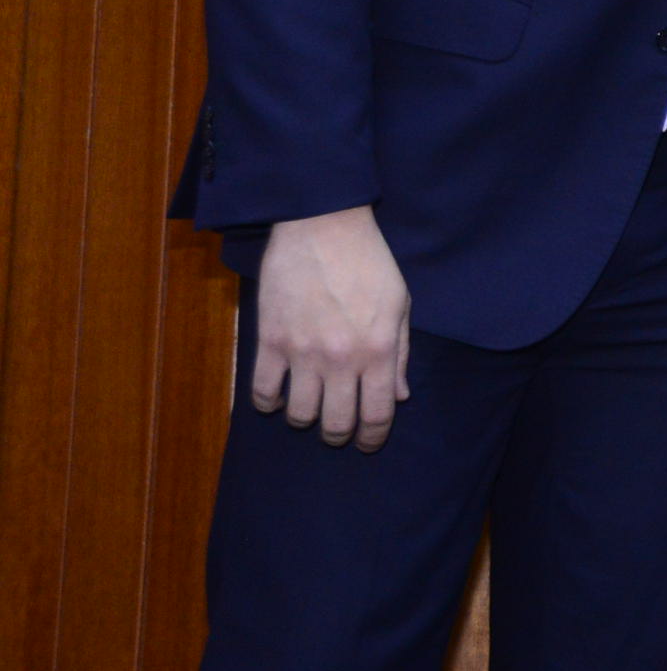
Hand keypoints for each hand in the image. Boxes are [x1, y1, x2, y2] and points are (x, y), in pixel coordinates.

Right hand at [252, 205, 410, 450]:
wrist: (323, 226)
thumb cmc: (370, 262)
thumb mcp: (400, 305)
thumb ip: (401, 354)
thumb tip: (400, 397)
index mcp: (379, 351)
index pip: (376, 415)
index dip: (372, 438)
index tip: (367, 444)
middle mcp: (341, 359)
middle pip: (336, 423)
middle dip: (338, 435)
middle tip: (338, 430)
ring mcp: (302, 352)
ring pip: (298, 414)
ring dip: (304, 419)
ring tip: (309, 408)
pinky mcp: (270, 340)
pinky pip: (262, 391)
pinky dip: (268, 403)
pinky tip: (277, 399)